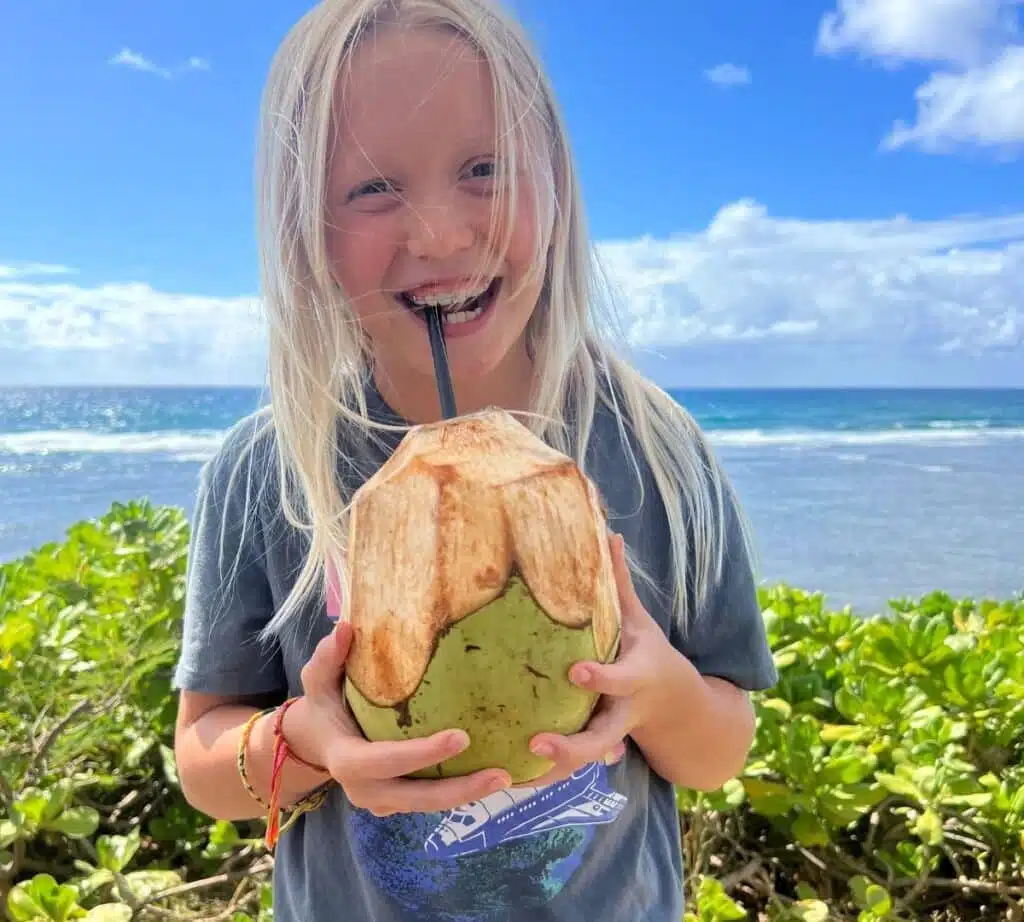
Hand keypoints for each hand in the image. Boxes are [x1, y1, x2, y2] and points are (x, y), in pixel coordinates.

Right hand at [288, 620, 512, 816]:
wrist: (312, 744)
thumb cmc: (321, 705)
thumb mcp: (317, 680)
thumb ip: (327, 657)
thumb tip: (345, 628)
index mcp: (347, 761)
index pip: (385, 761)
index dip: (422, 754)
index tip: (461, 737)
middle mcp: (364, 790)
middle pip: (416, 798)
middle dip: (459, 790)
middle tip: (501, 773)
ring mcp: (382, 802)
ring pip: (427, 806)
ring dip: (467, 795)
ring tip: (506, 777)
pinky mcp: (396, 804)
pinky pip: (429, 802)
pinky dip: (459, 793)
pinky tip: (492, 777)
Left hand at [525, 532, 679, 785]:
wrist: (681, 708)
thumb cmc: (648, 652)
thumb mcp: (640, 618)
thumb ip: (619, 581)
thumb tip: (608, 531)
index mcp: (636, 676)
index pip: (621, 679)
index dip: (602, 678)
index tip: (574, 673)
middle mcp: (624, 714)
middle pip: (602, 738)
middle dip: (572, 746)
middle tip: (538, 743)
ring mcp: (610, 738)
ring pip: (582, 765)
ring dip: (550, 773)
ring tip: (512, 777)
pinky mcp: (595, 753)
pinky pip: (568, 771)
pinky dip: (541, 779)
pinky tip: (506, 782)